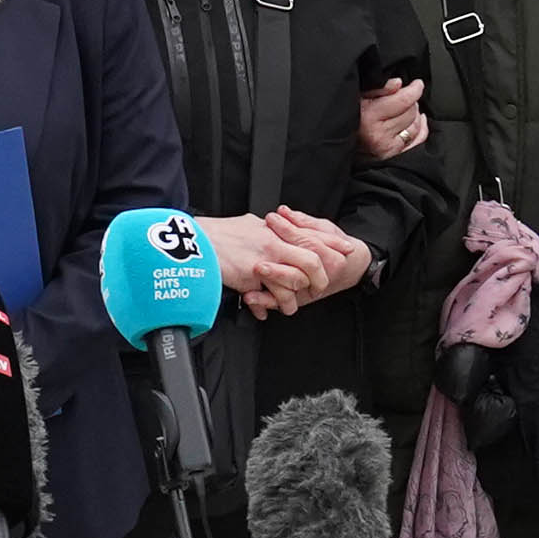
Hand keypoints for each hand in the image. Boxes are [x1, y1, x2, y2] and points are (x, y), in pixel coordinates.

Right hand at [197, 210, 321, 315]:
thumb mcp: (245, 226)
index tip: (346, 249)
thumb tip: (270, 226)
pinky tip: (265, 311)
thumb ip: (262, 230)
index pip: (310, 233)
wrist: (192, 241)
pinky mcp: (254, 274)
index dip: (331, 242)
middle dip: (321, 275)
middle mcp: (272, 241)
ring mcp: (265, 257)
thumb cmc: (214, 236)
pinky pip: (273, 293)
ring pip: (296, 278)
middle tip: (321, 286)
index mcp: (272, 229)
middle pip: (311, 257)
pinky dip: (271, 305)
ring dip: (295, 296)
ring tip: (290, 306)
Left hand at [263, 207, 377, 302]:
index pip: (308, 243)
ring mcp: (309, 291)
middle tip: (260, 239)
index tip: (273, 218)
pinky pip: (278, 303)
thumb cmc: (338, 248)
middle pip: (300, 266)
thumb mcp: (327, 230)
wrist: (352, 270)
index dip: (289, 229)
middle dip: (279, 253)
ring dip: (272, 279)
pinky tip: (250, 295)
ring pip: (290, 287)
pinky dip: (264, 301)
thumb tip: (283, 212)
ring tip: (256, 267)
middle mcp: (323, 278)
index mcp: (334, 259)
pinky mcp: (297, 300)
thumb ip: (304, 222)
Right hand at [355, 78, 428, 163]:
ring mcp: (387, 148)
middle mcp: (379, 134)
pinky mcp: (393, 156)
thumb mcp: (358, 96)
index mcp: (369, 116)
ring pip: (414, 126)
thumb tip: (398, 83)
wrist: (341, 143)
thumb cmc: (349, 117)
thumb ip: (378, 88)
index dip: (414, 89)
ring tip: (406, 109)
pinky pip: (417, 141)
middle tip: (404, 97)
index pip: (403, 100)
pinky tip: (418, 121)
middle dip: (411, 102)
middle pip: (411, 112)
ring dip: (414, 115)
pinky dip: (421, 129)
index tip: (417, 84)